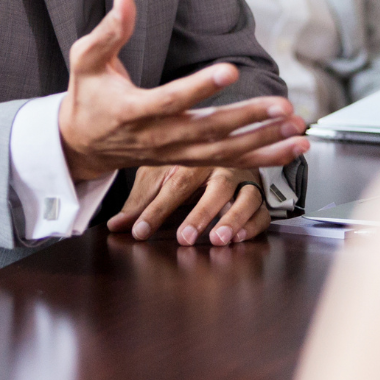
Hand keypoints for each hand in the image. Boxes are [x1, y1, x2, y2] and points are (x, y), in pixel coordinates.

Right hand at [56, 0, 309, 179]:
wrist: (83, 144)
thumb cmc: (88, 96)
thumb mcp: (86, 60)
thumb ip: (108, 32)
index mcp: (133, 111)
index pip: (171, 100)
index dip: (200, 86)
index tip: (229, 69)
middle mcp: (158, 138)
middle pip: (208, 130)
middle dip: (248, 118)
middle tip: (281, 106)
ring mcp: (176, 154)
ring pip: (225, 153)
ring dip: (265, 141)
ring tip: (296, 128)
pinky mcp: (189, 161)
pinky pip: (229, 163)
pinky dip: (264, 157)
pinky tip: (292, 148)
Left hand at [108, 166, 269, 245]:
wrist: (219, 140)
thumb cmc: (184, 163)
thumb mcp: (158, 174)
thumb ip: (140, 201)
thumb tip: (116, 226)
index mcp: (194, 157)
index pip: (174, 184)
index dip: (156, 210)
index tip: (139, 231)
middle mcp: (222, 166)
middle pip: (216, 188)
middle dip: (200, 214)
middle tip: (185, 238)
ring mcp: (244, 181)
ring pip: (247, 197)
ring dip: (234, 219)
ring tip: (219, 238)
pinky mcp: (260, 195)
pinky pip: (263, 211)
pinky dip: (254, 225)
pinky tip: (241, 237)